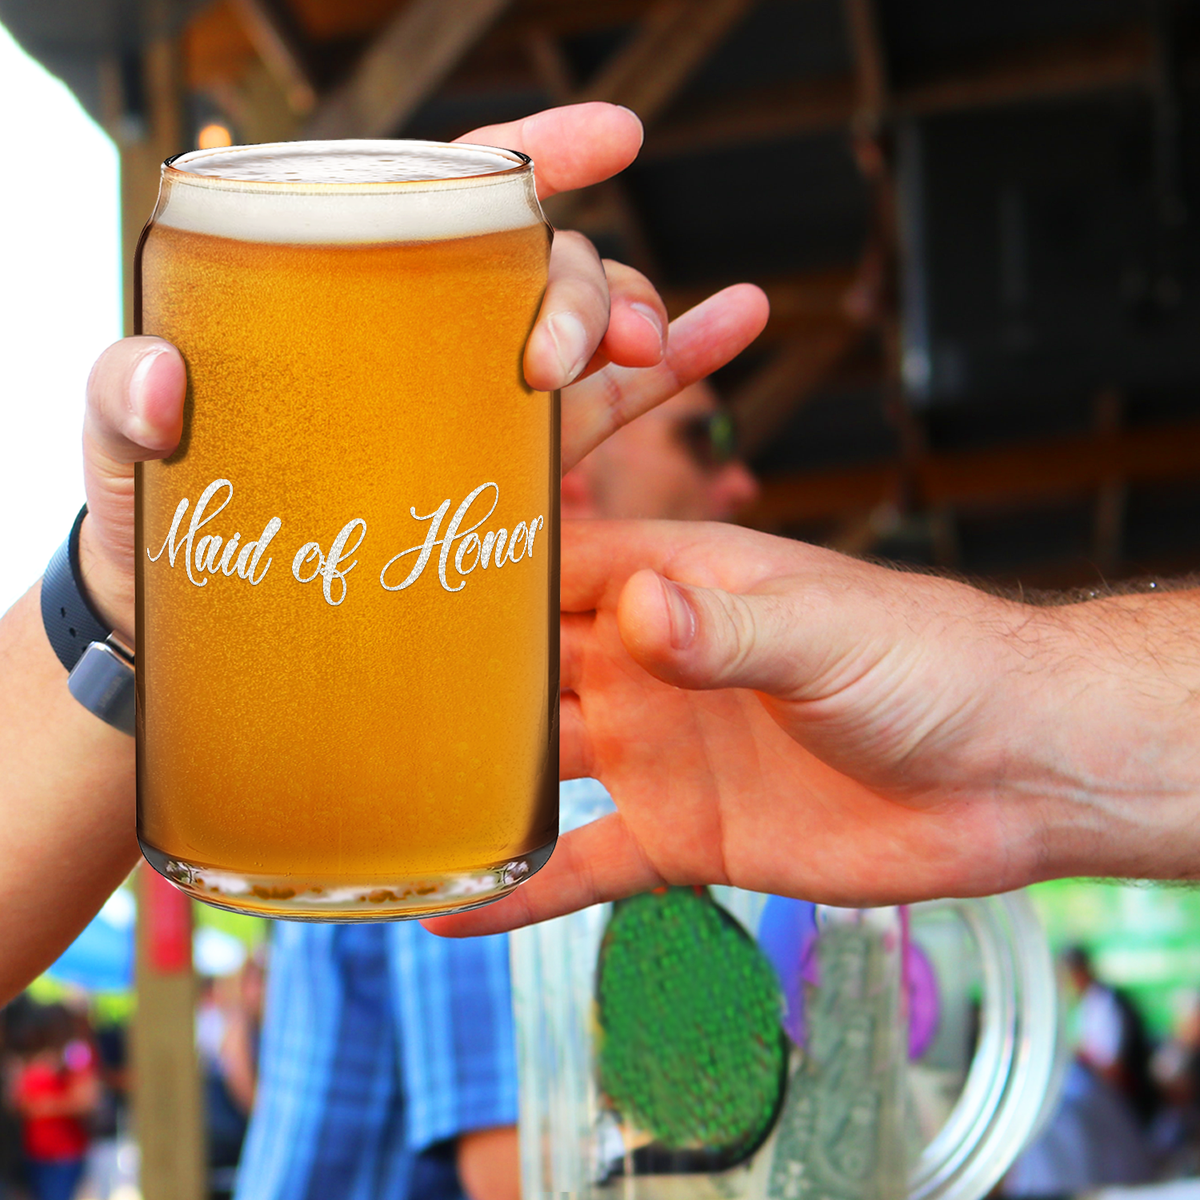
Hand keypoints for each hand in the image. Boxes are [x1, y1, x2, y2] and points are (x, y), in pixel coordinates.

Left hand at [76, 102, 767, 641]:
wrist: (203, 624)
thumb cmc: (159, 520)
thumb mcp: (123, 454)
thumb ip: (122, 403)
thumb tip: (166, 380)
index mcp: (352, 302)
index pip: (448, 201)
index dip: (533, 158)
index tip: (611, 139)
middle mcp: (431, 340)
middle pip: (539, 272)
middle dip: (581, 288)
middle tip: (562, 358)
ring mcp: (477, 405)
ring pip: (588, 337)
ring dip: (641, 326)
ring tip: (656, 352)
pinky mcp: (508, 475)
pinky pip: (609, 414)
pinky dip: (677, 371)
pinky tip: (733, 328)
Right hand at [429, 521, 1199, 935]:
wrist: (1005, 770)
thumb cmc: (925, 663)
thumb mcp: (827, 633)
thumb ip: (729, 627)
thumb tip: (638, 610)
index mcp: (677, 589)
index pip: (554, 568)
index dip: (477, 574)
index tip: (384, 581)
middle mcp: (651, 665)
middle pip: (527, 668)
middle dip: (449, 682)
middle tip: (343, 701)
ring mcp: (661, 752)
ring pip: (543, 766)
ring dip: (472, 785)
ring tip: (374, 804)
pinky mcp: (685, 836)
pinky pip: (587, 865)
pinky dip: (525, 887)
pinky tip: (455, 914)